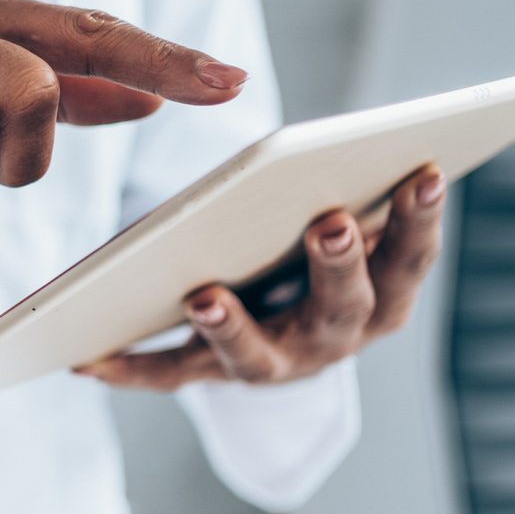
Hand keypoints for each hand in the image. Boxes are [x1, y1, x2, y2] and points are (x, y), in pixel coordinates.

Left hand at [80, 165, 446, 389]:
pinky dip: (130, 370)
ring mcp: (274, 364)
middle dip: (339, 265)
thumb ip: (349, 192)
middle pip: (344, 309)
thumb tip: (356, 139)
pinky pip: (170, 374)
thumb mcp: (343, 228)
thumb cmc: (313, 255)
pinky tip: (87, 359)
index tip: (426, 170)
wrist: (284, 339)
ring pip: (257, 355)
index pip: (411, 258)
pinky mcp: (212, 374)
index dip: (422, 218)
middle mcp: (333, 339)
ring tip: (204, 297)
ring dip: (233, 327)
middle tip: (330, 222)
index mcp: (380, 296)